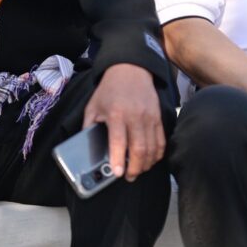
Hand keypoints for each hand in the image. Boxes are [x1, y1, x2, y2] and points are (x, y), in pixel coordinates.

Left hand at [83, 64, 163, 181]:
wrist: (130, 69)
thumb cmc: (109, 90)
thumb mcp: (93, 106)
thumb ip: (88, 127)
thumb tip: (85, 148)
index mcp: (116, 114)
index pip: (119, 141)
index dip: (118, 160)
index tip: (118, 174)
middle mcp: (135, 116)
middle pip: (139, 149)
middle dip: (135, 168)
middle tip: (129, 177)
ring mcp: (149, 117)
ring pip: (152, 148)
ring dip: (146, 164)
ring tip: (138, 171)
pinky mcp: (158, 117)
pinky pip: (161, 141)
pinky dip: (157, 154)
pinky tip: (150, 160)